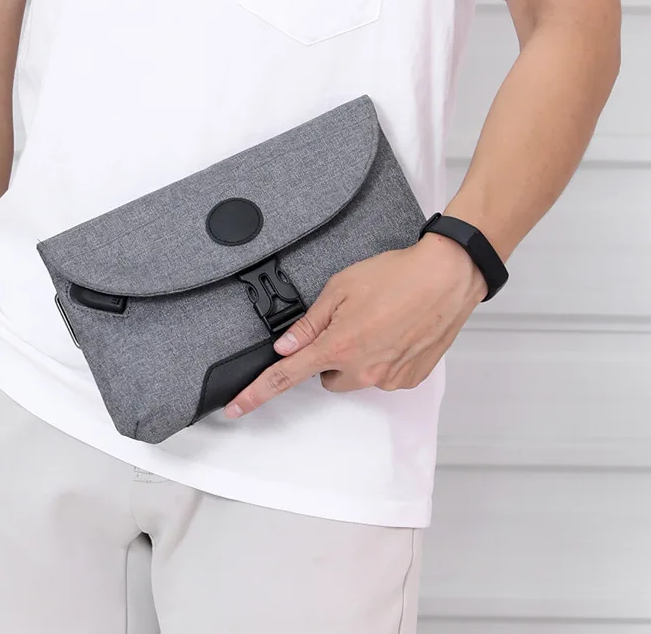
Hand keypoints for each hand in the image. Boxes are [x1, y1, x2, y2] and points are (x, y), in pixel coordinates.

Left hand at [224, 233, 487, 418]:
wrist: (447, 277)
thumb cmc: (397, 276)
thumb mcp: (341, 287)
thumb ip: (309, 322)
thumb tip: (286, 346)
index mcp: (338, 346)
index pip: (285, 377)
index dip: (256, 393)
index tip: (236, 408)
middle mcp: (362, 370)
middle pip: (326, 377)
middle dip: (329, 357)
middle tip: (348, 325)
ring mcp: (388, 378)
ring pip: (355, 377)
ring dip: (357, 359)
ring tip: (378, 324)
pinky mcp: (408, 379)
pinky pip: (382, 376)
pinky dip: (382, 360)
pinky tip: (396, 333)